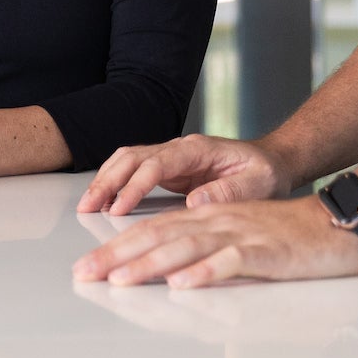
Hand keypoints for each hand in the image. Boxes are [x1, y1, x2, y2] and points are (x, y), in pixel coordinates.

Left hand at [71, 195, 357, 287]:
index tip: (84, 268)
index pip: (153, 231)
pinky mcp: (268, 253)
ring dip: (150, 264)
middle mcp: (219, 222)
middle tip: (83, 275)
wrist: (342, 221)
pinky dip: (205, 272)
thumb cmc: (293, 237)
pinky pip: (232, 262)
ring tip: (120, 280)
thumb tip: (168, 272)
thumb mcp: (241, 236)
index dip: (116, 248)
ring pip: (187, 246)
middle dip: (117, 256)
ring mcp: (243, 236)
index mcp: (209, 218)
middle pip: (159, 236)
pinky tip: (183, 284)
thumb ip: (206, 248)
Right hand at [75, 132, 294, 215]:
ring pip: (127, 160)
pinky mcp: (168, 170)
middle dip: (107, 181)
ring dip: (105, 181)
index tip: (118, 208)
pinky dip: (114, 183)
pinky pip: (133, 171)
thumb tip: (193, 203)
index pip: (157, 164)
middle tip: (87, 207)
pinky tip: (103, 202)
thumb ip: (227, 191)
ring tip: (87, 206)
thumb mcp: (257, 183)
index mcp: (198, 149)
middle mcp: (179, 149)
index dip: (135, 186)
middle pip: (132, 157)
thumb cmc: (266, 173)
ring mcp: (171, 158)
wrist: (271, 162)